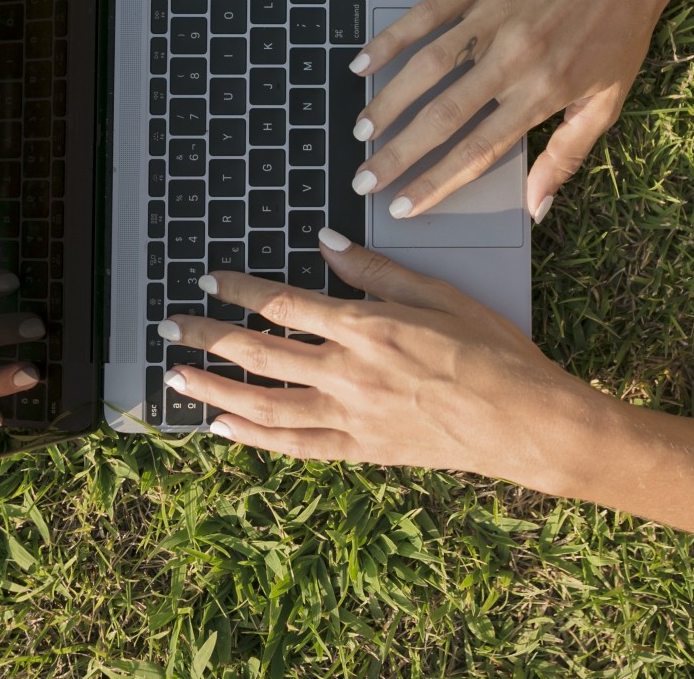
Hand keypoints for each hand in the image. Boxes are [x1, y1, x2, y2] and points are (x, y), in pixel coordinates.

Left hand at [159, 231, 597, 492]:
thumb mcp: (438, 293)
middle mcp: (349, 373)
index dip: (240, 291)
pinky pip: (294, 446)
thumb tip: (327, 242)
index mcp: (367, 327)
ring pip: (264, 404)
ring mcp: (351, 417)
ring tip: (176, 378)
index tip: (210, 280)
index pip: (285, 303)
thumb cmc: (491, 350)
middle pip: (260, 352)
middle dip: (208, 337)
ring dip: (214, 390)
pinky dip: (254, 438)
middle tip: (171, 326)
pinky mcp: (361, 450)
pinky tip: (224, 429)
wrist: (523, 420)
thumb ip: (376, 270)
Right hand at [351, 0, 677, 220]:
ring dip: (389, 101)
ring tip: (361, 130)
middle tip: (363, 179)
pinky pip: (428, 14)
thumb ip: (567, 156)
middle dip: (398, 153)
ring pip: (428, 67)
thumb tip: (537, 208)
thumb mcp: (607, 102)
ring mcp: (494, 18)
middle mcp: (514, 57)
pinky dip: (392, 38)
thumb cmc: (620, 31)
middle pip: (443, 116)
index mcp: (544, 93)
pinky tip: (364, 62)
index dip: (436, 182)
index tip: (403, 206)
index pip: (478, 150)